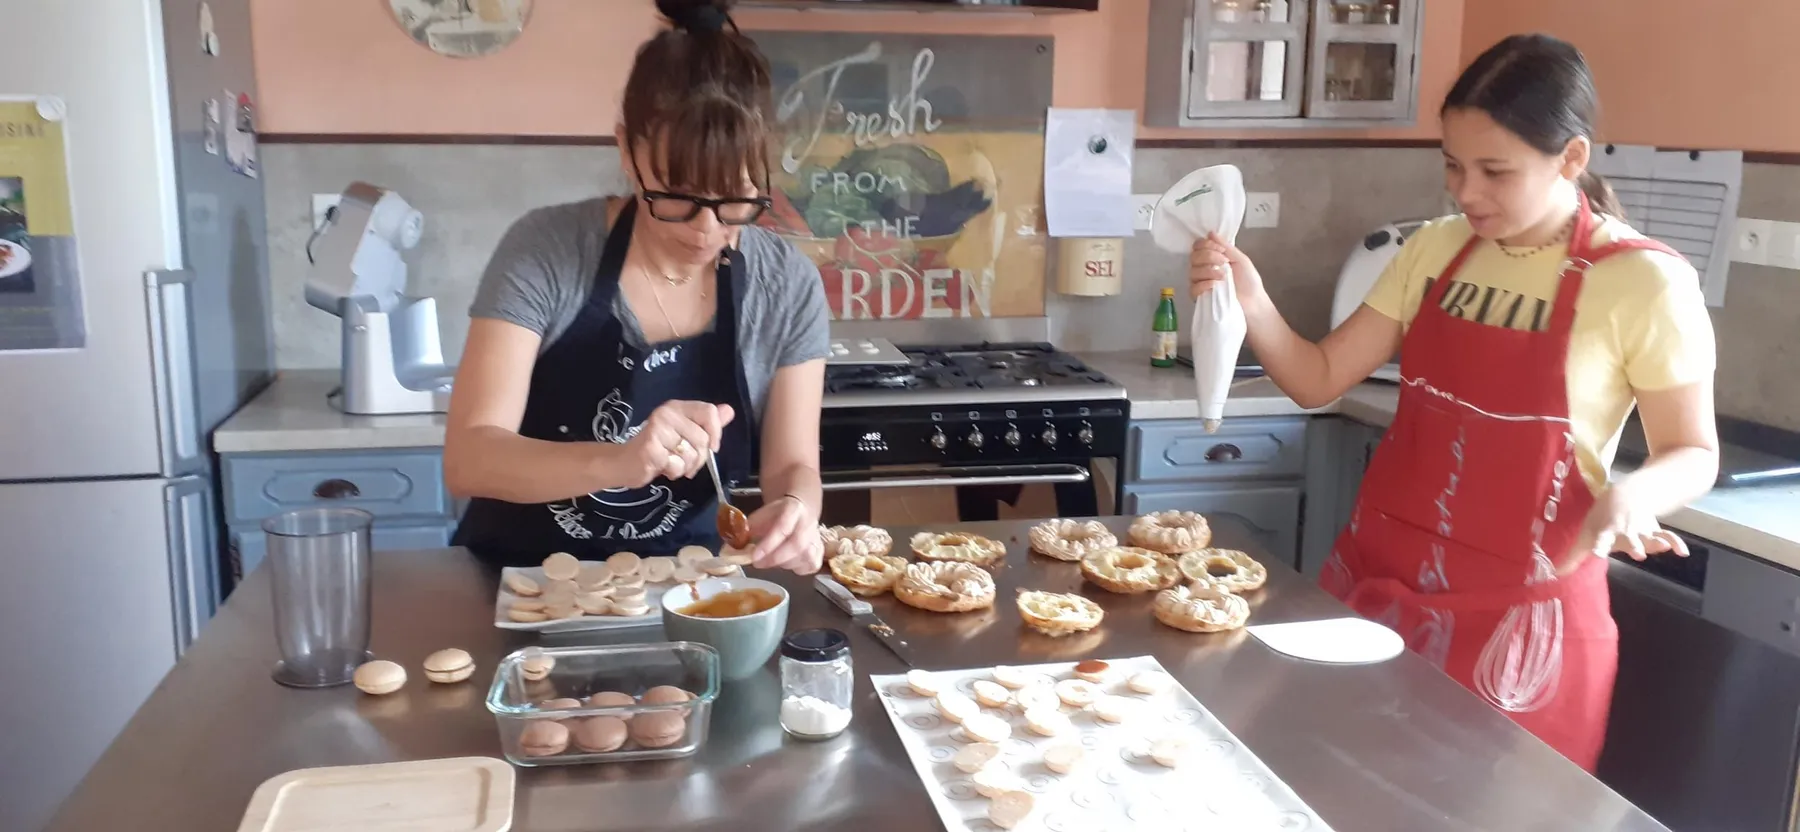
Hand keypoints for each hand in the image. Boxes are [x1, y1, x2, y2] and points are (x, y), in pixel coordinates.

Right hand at [617, 401, 734, 487]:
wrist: (624, 463)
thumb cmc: (658, 449)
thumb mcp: (684, 434)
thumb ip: (706, 423)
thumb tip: (729, 410)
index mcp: (677, 407)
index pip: (709, 412)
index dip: (716, 432)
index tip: (712, 447)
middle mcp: (667, 414)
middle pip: (703, 439)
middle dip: (699, 458)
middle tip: (684, 461)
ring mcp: (657, 429)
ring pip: (691, 454)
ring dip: (685, 467)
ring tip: (671, 463)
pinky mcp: (650, 448)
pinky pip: (677, 465)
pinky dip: (673, 472)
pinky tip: (662, 467)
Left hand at [745, 495, 822, 574]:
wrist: (800, 509)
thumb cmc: (777, 515)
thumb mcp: (760, 515)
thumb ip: (748, 530)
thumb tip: (734, 547)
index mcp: (793, 510)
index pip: (783, 527)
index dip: (768, 544)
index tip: (753, 556)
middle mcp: (809, 524)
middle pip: (796, 545)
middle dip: (774, 558)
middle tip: (758, 563)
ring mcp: (817, 539)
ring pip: (803, 558)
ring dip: (782, 564)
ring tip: (770, 560)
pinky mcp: (819, 552)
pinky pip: (809, 567)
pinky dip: (796, 569)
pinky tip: (786, 563)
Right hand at [1188, 233, 1266, 302]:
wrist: (1253, 303)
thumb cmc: (1249, 281)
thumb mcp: (1240, 259)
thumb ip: (1226, 247)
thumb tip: (1211, 233)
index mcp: (1212, 258)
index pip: (1198, 246)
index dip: (1206, 245)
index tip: (1221, 250)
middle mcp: (1203, 268)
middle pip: (1193, 256)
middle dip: (1208, 257)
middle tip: (1224, 263)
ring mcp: (1200, 283)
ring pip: (1193, 271)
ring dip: (1209, 271)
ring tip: (1224, 277)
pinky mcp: (1199, 297)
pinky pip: (1193, 287)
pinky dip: (1204, 284)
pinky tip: (1215, 286)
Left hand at [1560, 484, 1687, 574]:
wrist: (1625, 495)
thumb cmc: (1602, 519)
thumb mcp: (1586, 534)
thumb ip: (1574, 557)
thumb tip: (1555, 574)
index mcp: (1606, 532)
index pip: (1602, 539)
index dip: (1600, 545)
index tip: (1598, 551)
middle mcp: (1625, 531)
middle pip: (1630, 538)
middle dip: (1634, 544)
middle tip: (1637, 553)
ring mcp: (1642, 530)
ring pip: (1650, 536)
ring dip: (1654, 541)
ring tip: (1660, 546)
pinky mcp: (1656, 529)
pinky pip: (1668, 536)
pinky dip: (1675, 542)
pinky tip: (1682, 552)